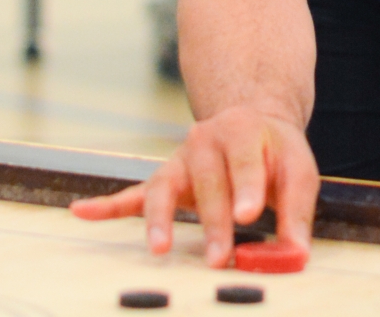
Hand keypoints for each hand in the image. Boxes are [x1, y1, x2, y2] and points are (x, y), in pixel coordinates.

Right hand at [69, 106, 319, 266]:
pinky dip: (107, 205)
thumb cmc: (276, 153)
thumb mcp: (298, 171)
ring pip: (164, 187)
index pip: (243, 162)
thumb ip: (297, 212)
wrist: (251, 123)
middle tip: (220, 257)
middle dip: (213, 221)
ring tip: (159, 248)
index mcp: (243, 131)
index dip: (245, 188)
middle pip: (206, 182)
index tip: (247, 215)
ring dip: (160, 219)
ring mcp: (180, 159)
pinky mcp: (165, 178)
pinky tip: (81, 212)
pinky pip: (133, 193)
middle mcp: (205, 140)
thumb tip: (296, 255)